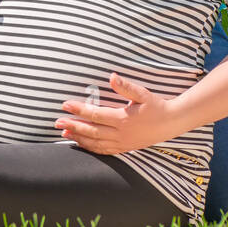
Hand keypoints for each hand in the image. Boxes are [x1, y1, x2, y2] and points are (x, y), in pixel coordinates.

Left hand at [55, 73, 179, 154]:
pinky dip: (90, 148)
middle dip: (73, 126)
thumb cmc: (156, 106)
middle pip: (91, 131)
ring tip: (64, 132)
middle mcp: (120, 134)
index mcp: (123, 119)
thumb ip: (126, 86)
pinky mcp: (124, 148)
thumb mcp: (143, 93)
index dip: (79, 109)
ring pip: (95, 143)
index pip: (96, 114)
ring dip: (79, 138)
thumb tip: (112, 76)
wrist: (171, 123)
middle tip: (56, 121)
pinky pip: (103, 150)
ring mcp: (122, 143)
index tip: (65, 104)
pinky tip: (81, 143)